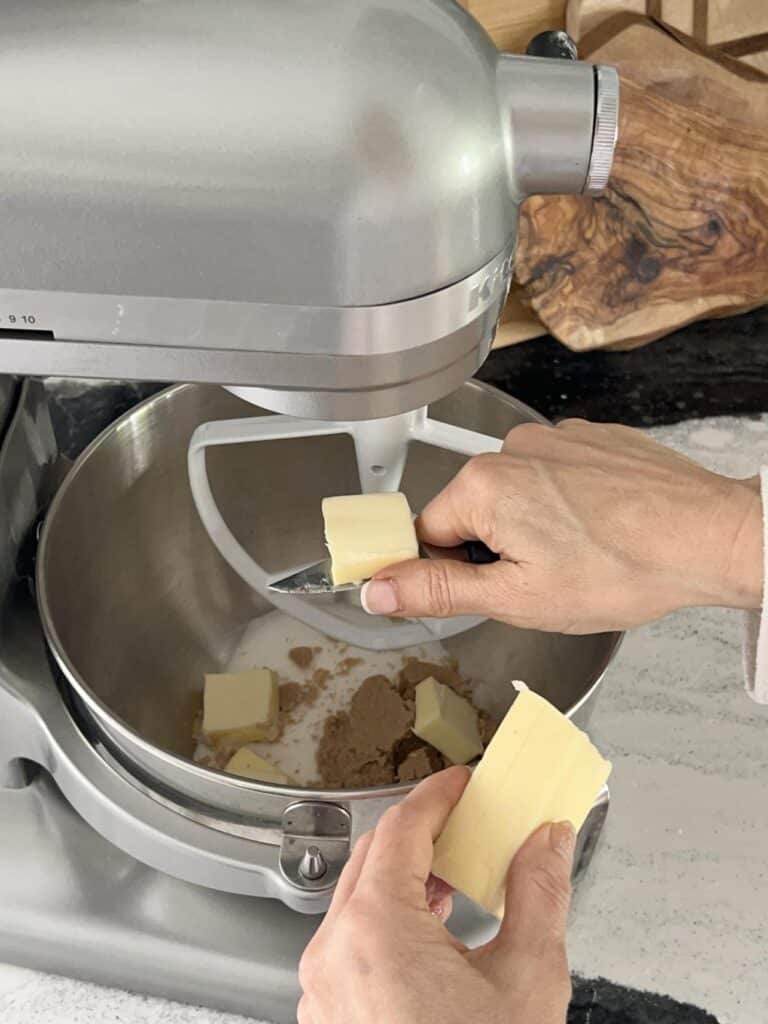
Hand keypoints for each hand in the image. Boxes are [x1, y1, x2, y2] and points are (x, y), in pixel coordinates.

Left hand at [298, 767, 575, 1023]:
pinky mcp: (328, 1017)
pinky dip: (386, 918)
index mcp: (375, 931)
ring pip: (356, 899)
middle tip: (465, 823)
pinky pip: (349, 941)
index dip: (438, 795)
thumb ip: (540, 892)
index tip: (464, 784)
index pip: (401, 829)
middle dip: (420, 831)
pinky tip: (428, 932)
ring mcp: (323, 990)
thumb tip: (548, 841)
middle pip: (372, 857)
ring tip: (452, 878)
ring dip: (402, 876)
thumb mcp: (528, 980)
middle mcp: (334, 954)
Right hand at [361, 419, 762, 632]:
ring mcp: (555, 438)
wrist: (708, 536)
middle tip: (542, 578)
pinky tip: (598, 527)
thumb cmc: (623, 568)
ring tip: (579, 553)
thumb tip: (378, 587)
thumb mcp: (517, 598)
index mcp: (483, 486)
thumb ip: (439, 590)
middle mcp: (512, 449)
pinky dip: (567, 502)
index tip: (485, 584)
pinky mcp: (590, 438)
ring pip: (516, 493)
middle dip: (497, 548)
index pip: (428, 533)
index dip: (452, 570)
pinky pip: (555, 475)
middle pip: (472, 510)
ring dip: (533, 524)